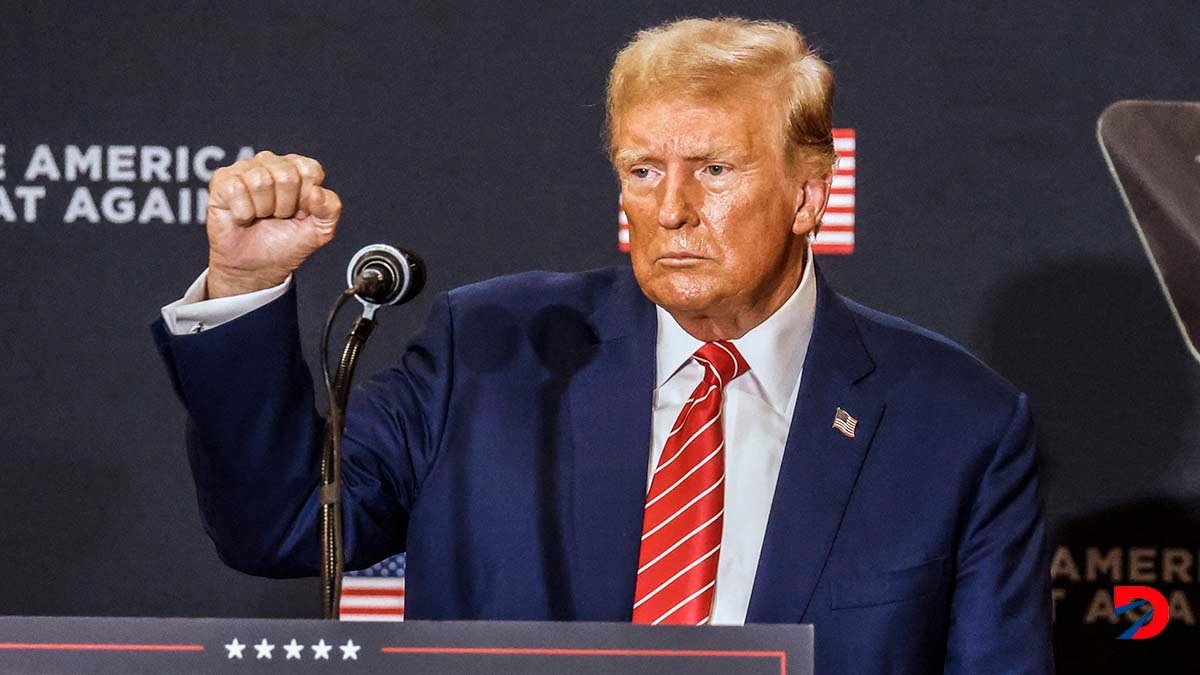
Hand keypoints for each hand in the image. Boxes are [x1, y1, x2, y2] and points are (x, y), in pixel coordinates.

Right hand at [205, 150, 342, 297]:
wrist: (257, 268)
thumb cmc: (286, 244)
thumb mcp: (320, 230)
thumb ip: (330, 209)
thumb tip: (317, 191)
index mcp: (298, 169)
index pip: (310, 170)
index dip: (306, 199)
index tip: (300, 214)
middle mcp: (272, 163)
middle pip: (286, 175)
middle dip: (285, 206)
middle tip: (277, 217)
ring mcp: (245, 169)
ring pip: (260, 181)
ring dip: (263, 209)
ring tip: (260, 216)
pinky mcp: (222, 181)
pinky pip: (236, 189)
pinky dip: (243, 213)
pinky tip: (243, 217)